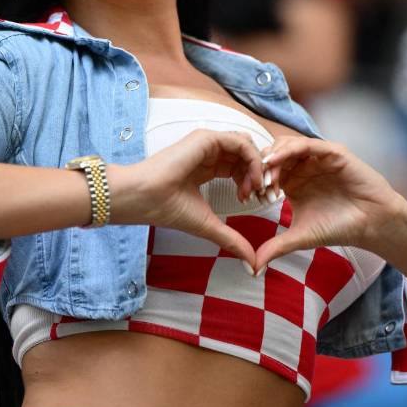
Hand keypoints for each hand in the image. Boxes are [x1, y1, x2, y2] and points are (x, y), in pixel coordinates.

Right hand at [111, 130, 265, 268]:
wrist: (145, 198)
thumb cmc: (167, 209)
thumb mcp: (208, 225)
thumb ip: (231, 240)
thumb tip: (252, 267)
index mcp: (205, 168)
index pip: (238, 167)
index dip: (251, 182)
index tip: (254, 202)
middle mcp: (208, 153)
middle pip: (245, 156)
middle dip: (258, 175)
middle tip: (262, 196)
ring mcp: (207, 144)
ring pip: (246, 147)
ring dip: (258, 167)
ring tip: (256, 189)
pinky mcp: (206, 139)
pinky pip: (240, 143)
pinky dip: (253, 159)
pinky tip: (251, 180)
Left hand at [252, 136, 404, 272]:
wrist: (371, 224)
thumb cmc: (339, 227)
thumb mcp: (300, 236)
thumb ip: (276, 247)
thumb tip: (252, 267)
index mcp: (292, 181)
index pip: (266, 172)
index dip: (253, 181)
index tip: (246, 197)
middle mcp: (303, 166)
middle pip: (272, 155)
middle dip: (259, 167)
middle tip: (253, 184)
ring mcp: (317, 157)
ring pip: (286, 145)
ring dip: (272, 157)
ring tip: (263, 172)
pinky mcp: (332, 152)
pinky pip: (307, 144)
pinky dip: (289, 149)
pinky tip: (277, 160)